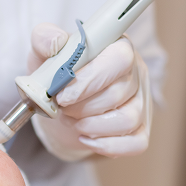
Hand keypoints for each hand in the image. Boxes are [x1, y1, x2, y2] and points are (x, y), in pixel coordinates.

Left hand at [27, 22, 151, 160]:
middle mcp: (135, 74)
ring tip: (72, 120)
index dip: (90, 79)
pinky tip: (86, 138)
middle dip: (82, 106)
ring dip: (91, 126)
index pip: (119, 58)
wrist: (62, 107)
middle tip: (63, 107)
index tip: (63, 94)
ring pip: (127, 120)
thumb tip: (55, 42)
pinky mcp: (141, 129)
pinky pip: (136, 143)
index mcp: (117, 48)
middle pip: (119, 93)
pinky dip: (107, 145)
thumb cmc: (59, 76)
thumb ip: (45, 39)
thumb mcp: (45, 54)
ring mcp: (141, 103)